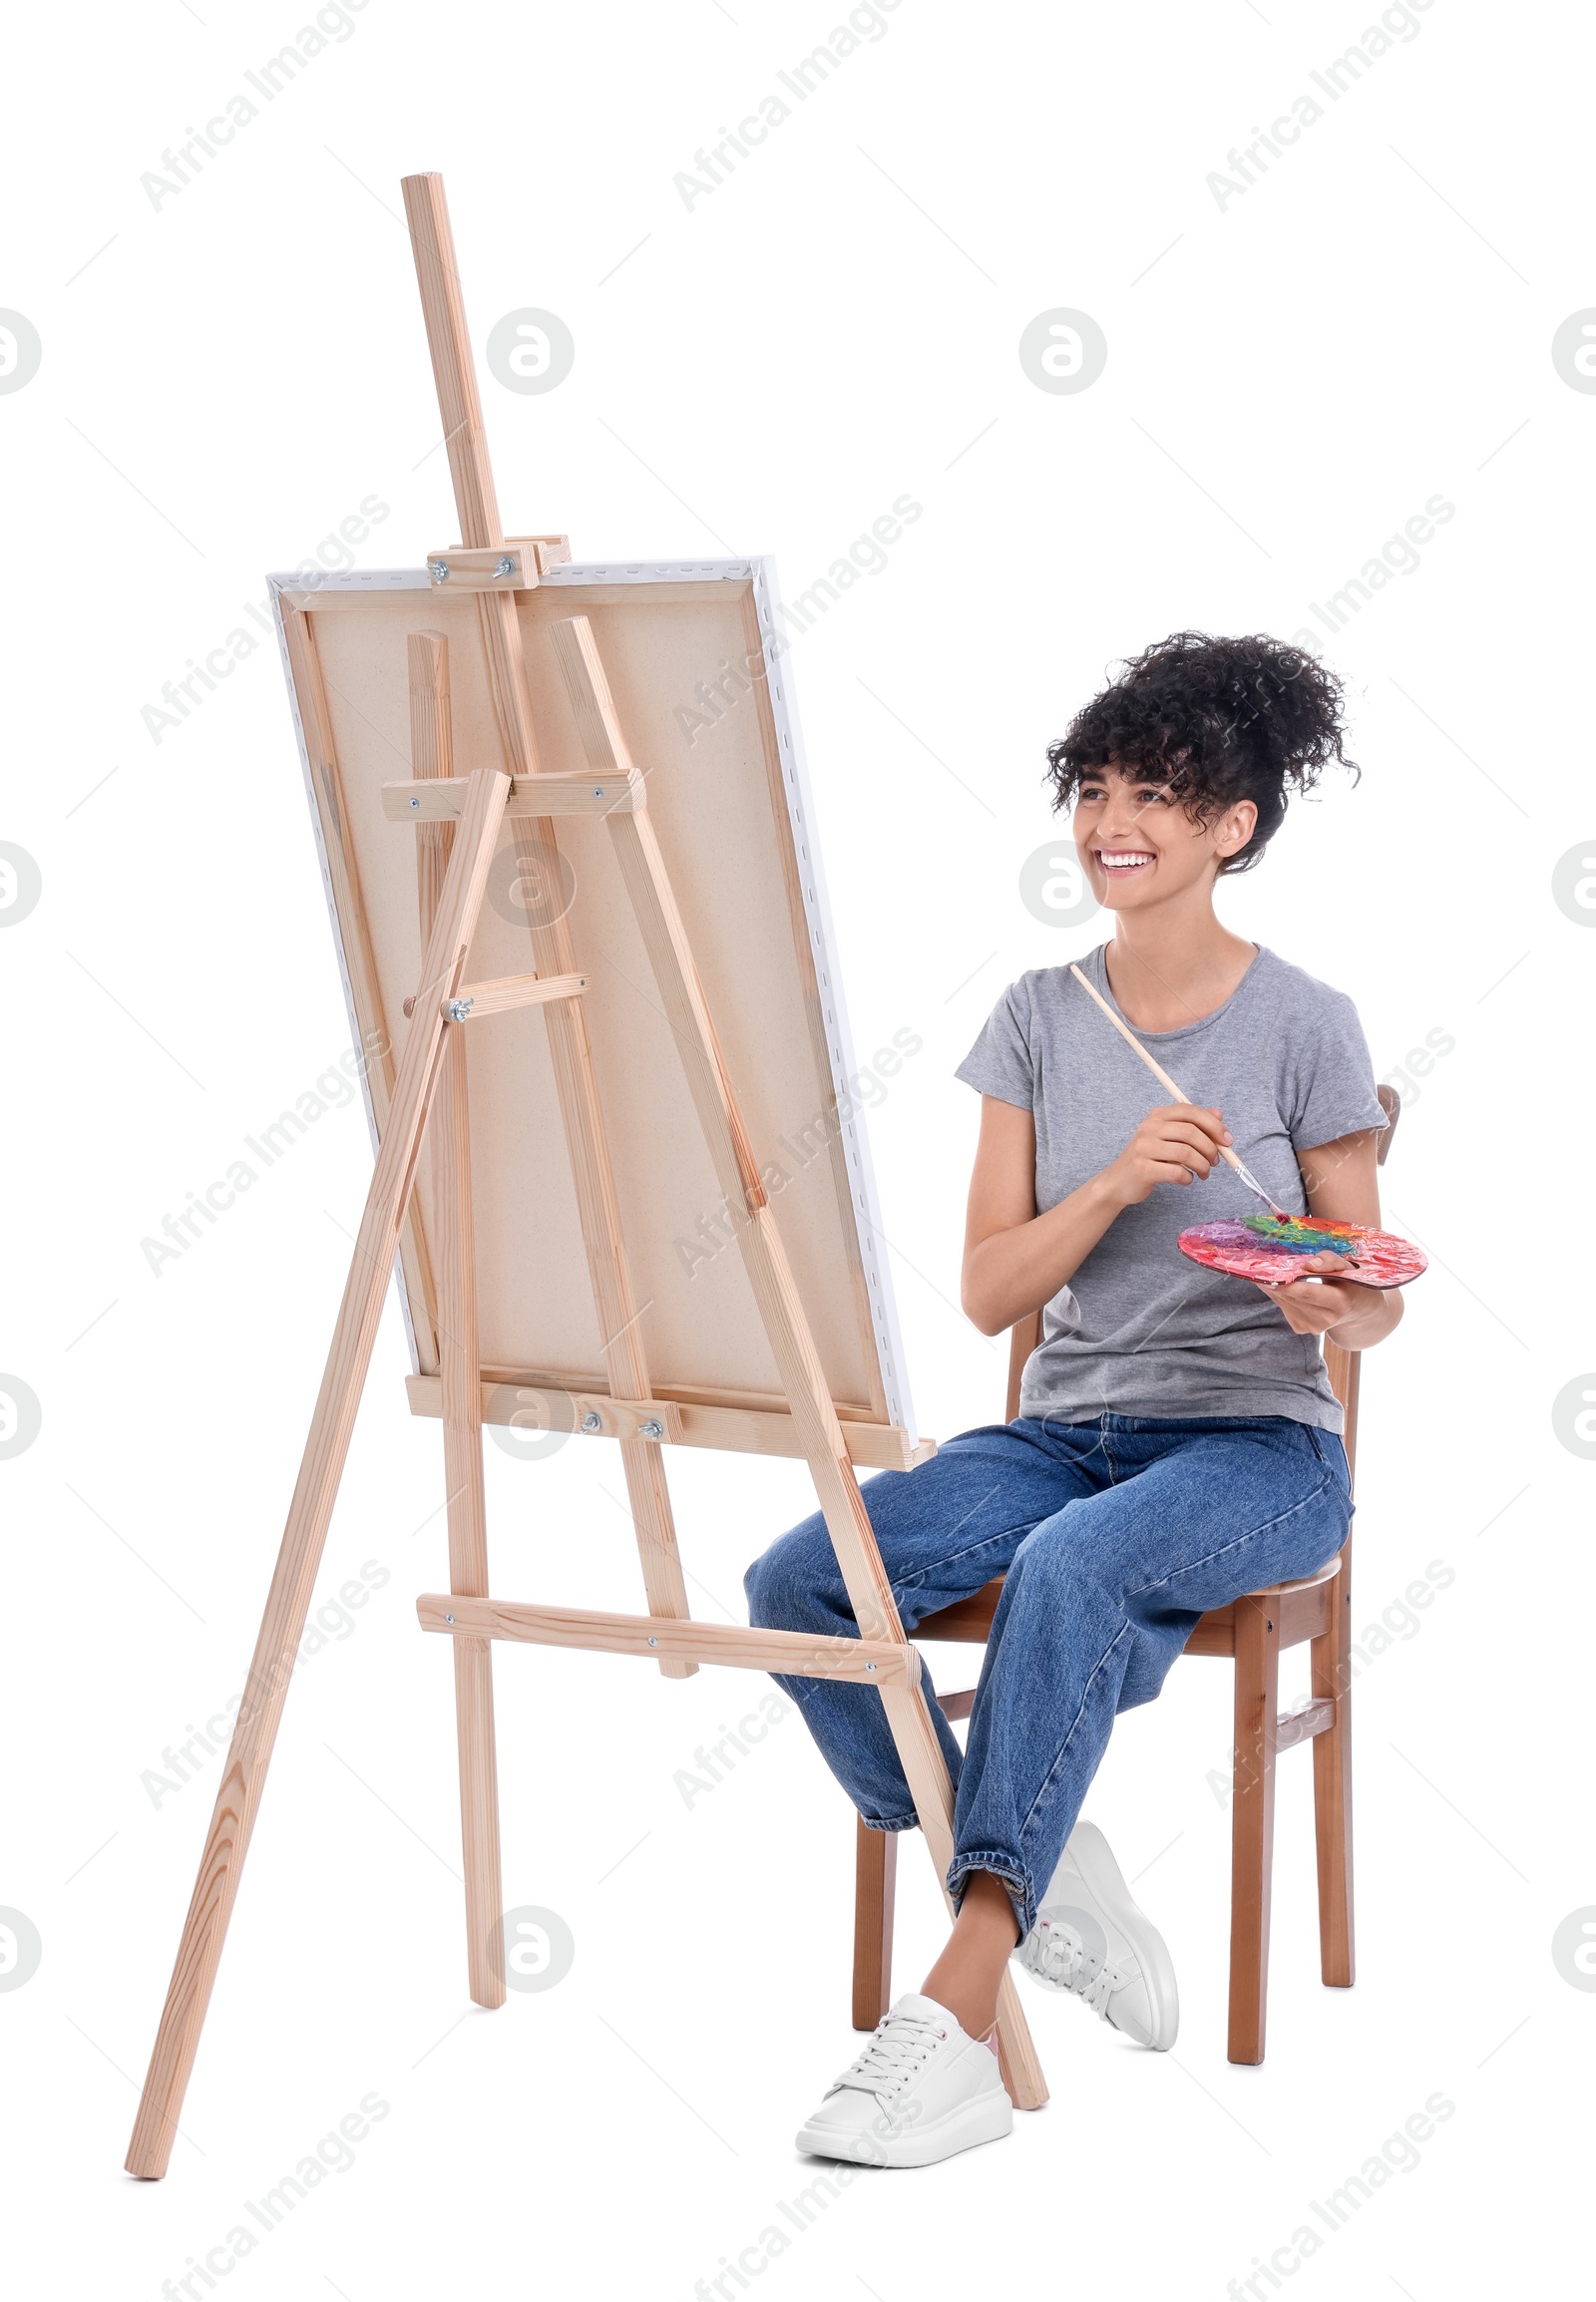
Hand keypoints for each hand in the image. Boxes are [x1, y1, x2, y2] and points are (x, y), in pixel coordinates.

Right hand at [1104, 1103, 1231, 1207]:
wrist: (1118, 1181)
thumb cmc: (1149, 1158)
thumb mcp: (1169, 1137)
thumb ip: (1193, 1124)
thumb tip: (1218, 1113)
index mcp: (1157, 1116)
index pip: (1191, 1111)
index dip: (1214, 1125)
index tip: (1228, 1140)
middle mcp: (1149, 1127)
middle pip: (1191, 1132)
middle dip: (1211, 1148)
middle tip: (1216, 1161)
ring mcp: (1144, 1148)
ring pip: (1186, 1153)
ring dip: (1202, 1166)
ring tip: (1204, 1173)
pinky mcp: (1143, 1168)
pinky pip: (1177, 1172)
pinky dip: (1188, 1178)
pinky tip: (1187, 1179)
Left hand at [1253, 1249, 1363, 1335]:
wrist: (1356, 1309)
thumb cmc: (1349, 1282)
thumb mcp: (1345, 1266)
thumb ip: (1329, 1261)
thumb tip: (1307, 1265)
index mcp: (1340, 1302)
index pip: (1307, 1292)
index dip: (1287, 1281)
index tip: (1272, 1268)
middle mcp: (1325, 1319)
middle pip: (1292, 1297)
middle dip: (1277, 1281)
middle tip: (1264, 1266)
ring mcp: (1312, 1327)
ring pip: (1284, 1302)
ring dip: (1274, 1287)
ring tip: (1272, 1272)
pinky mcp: (1301, 1328)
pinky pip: (1283, 1308)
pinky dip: (1279, 1295)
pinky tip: (1282, 1285)